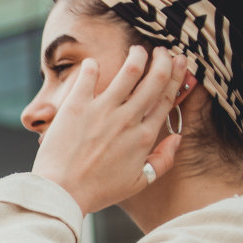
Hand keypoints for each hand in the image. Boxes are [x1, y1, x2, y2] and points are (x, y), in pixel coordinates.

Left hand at [32, 44, 187, 214]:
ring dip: (137, 56)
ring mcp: (102, 110)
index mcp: (144, 137)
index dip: (177, 77)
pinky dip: (92, 66)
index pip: (166, 99)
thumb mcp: (137, 183)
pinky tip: (93, 63)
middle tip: (163, 50)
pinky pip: (88, 76)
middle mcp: (128, 120)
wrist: (61, 192)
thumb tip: (177, 139)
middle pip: (154, 80)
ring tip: (137, 49)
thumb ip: (162, 161)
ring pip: (129, 72)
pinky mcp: (77, 107)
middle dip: (163, 60)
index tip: (180, 63)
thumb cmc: (97, 191)